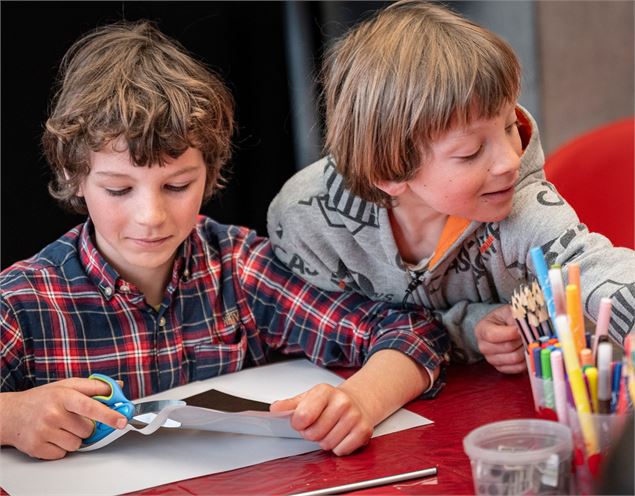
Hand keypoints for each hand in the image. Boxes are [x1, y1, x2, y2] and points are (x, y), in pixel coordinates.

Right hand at [0, 378, 127, 459]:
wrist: (11, 414)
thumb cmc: (42, 399)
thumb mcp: (67, 385)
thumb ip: (93, 386)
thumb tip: (118, 387)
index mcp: (63, 395)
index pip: (91, 406)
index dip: (109, 414)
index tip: (122, 421)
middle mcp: (53, 413)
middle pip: (87, 429)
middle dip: (84, 426)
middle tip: (71, 419)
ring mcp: (44, 432)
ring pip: (77, 444)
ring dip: (73, 438)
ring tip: (60, 427)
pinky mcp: (37, 448)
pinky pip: (63, 454)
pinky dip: (60, 448)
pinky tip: (52, 436)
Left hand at [270, 383, 372, 455]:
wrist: (357, 402)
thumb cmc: (330, 402)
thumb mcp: (308, 398)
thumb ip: (289, 405)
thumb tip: (275, 409)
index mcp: (325, 391)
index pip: (302, 416)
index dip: (298, 424)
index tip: (301, 421)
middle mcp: (342, 402)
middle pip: (313, 434)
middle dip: (312, 434)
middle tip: (319, 425)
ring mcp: (354, 416)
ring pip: (327, 444)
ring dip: (325, 441)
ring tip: (330, 429)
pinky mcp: (364, 431)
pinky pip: (341, 450)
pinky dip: (339, 447)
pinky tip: (341, 435)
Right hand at [475, 305, 525, 373]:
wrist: (502, 327)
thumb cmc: (505, 319)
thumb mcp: (509, 312)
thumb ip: (516, 318)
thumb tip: (527, 329)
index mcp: (481, 329)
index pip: (492, 335)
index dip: (510, 333)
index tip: (521, 329)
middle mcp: (483, 346)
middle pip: (506, 348)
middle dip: (521, 341)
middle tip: (528, 334)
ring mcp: (491, 359)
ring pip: (514, 359)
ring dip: (525, 350)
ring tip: (527, 342)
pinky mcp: (500, 367)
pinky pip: (516, 368)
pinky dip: (525, 361)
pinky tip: (526, 352)